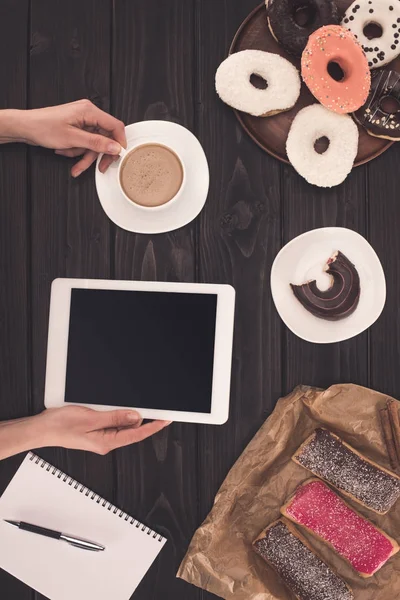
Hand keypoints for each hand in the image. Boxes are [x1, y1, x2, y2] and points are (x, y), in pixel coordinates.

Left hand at [3, 99, 126, 176]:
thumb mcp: (73, 138)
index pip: (115, 126)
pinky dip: (77, 151)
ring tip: (76, 165)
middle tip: (99, 166)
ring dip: (84, 156)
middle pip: (105, 138)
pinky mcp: (77, 128)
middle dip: (99, 154)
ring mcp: (82, 121)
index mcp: (89, 111)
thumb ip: (97, 143)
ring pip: (93, 143)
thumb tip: (115, 147)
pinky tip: (66, 152)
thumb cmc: (44, 127)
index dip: (119, 142)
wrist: (26, 127)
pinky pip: (84, 143)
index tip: (119, 155)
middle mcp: (88, 114)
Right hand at [37, 407, 170, 453]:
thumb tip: (135, 417)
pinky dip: (116, 413)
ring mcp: (99, 437)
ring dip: (126, 414)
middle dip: (141, 418)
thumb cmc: (59, 426)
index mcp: (105, 443)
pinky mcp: (94, 430)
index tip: (165, 420)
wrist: (41, 429)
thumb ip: (115, 417)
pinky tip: (114, 406)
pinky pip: (111, 422)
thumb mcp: (91, 418)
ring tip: (127, 403)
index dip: (153, 427)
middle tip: (152, 406)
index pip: (136, 435)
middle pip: (131, 430)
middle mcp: (104, 442)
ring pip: (121, 425)